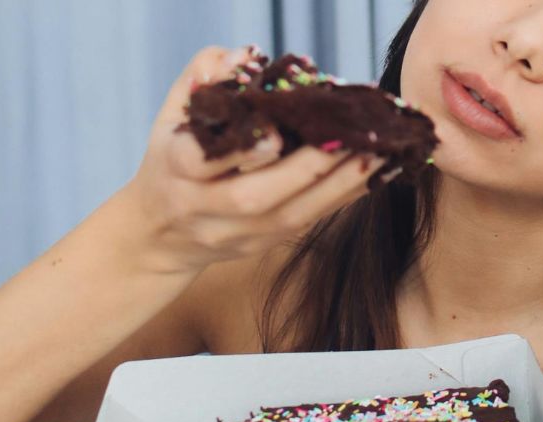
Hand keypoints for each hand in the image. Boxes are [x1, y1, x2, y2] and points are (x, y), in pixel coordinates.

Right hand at [122, 45, 385, 273]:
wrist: (163, 236)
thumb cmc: (173, 161)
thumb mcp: (174, 115)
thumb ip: (203, 79)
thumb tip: (248, 58)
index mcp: (178, 169)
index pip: (205, 161)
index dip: (244, 149)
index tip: (279, 132)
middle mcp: (207, 207)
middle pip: (257, 195)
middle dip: (309, 167)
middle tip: (352, 135)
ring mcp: (240, 232)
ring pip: (294, 214)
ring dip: (341, 183)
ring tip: (379, 151)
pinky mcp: (268, 243)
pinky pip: (312, 220)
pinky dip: (345, 196)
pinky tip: (375, 172)